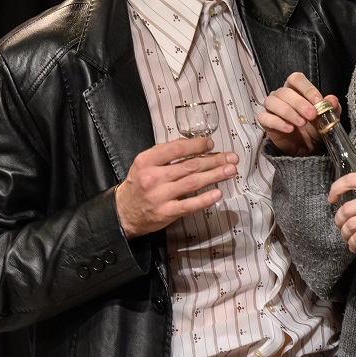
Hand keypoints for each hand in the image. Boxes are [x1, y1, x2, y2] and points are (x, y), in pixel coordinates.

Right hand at [114, 138, 236, 238]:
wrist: (124, 211)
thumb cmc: (139, 184)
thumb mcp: (145, 163)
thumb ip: (166, 153)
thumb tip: (193, 145)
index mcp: (147, 160)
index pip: (176, 149)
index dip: (196, 145)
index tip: (211, 144)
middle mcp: (153, 177)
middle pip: (189, 166)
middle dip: (214, 160)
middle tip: (231, 157)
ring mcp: (160, 196)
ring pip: (193, 183)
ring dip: (214, 175)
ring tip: (230, 170)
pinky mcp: (166, 213)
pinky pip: (189, 205)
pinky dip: (205, 199)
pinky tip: (218, 194)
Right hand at [257, 72, 339, 156]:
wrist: (308, 147)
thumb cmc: (316, 126)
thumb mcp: (327, 117)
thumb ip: (330, 107)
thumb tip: (332, 100)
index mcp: (296, 89)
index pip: (296, 79)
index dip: (307, 89)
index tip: (318, 102)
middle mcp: (281, 95)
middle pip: (285, 92)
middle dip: (299, 103)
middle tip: (312, 115)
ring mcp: (272, 108)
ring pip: (272, 102)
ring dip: (288, 112)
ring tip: (301, 123)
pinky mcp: (266, 121)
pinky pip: (265, 117)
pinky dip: (277, 122)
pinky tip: (289, 129)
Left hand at [329, 173, 355, 251]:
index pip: (352, 179)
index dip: (336, 188)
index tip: (332, 198)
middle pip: (347, 207)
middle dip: (339, 220)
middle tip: (341, 227)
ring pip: (351, 224)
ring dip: (345, 234)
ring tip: (349, 240)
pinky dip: (353, 244)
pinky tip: (355, 247)